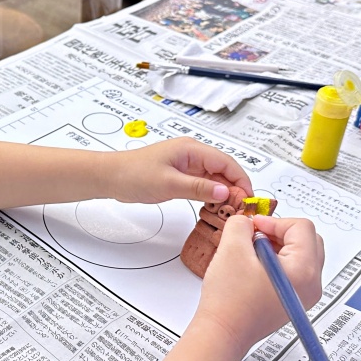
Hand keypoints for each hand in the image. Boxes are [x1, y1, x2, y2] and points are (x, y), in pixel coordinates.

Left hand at [108, 138, 252, 204]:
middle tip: (243, 209)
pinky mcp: (181, 176)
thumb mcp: (169, 183)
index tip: (249, 199)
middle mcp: (192, 154)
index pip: (227, 163)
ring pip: (215, 178)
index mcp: (191, 149)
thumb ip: (198, 188)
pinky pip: (203, 184)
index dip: (242, 180)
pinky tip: (215, 207)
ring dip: (225, 193)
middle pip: (224, 170)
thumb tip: (225, 191)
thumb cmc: (133, 174)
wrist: (111, 177)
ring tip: (232, 211)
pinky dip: (212, 195)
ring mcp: (187, 165)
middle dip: (236, 188)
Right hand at [195, 214, 323, 353]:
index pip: (301, 227)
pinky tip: (254, 267)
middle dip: (280, 232)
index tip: (254, 227)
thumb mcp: (232, 249)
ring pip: (301, 254)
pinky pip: (294, 271)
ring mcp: (304, 295)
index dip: (274, 221)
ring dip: (278, 246)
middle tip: (255, 236)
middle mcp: (311, 284)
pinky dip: (277, 262)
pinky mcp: (293, 301)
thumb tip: (248, 221)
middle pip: (307, 240)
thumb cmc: (230, 303)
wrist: (223, 333)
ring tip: (251, 253)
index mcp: (303, 270)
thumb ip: (242, 224)